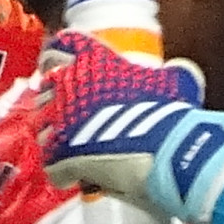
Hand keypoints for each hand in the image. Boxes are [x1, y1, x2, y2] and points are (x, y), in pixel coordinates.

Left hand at [38, 37, 223, 223]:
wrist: (165, 149)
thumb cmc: (169, 112)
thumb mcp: (177, 81)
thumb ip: (175, 72)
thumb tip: (182, 70)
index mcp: (95, 60)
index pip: (62, 45)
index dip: (56, 56)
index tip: (56, 67)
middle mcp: (71, 83)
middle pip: (44, 88)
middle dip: (52, 102)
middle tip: (66, 116)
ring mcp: (62, 119)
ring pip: (41, 127)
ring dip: (54, 138)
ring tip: (70, 150)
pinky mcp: (60, 153)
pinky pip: (51, 164)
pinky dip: (61, 173)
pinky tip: (75, 178)